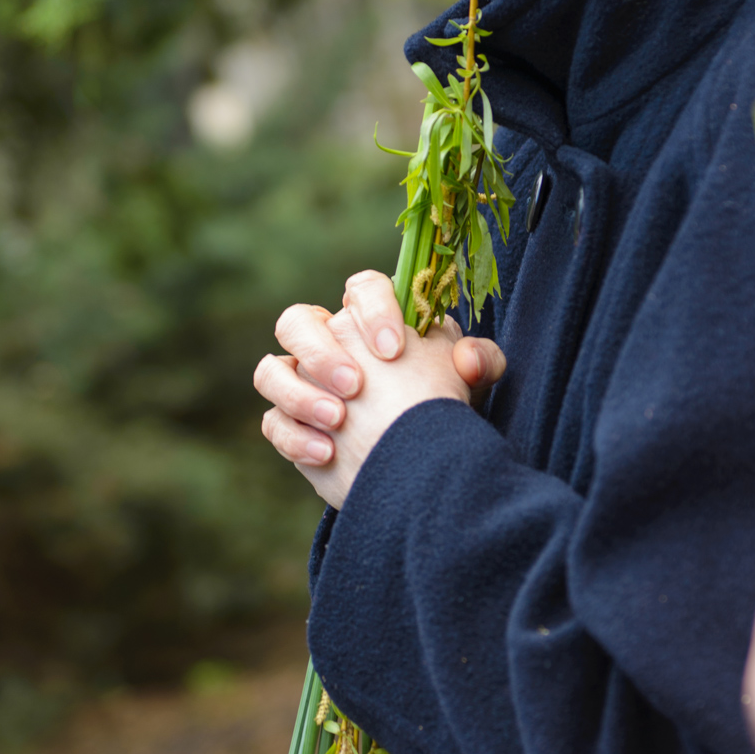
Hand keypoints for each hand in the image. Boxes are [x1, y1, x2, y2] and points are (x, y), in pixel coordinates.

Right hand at [254, 270, 505, 510]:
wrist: (425, 464)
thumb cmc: (445, 410)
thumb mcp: (473, 385)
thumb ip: (482, 361)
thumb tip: (467, 358)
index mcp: (372, 322)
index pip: (361, 289)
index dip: (372, 310)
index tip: (394, 349)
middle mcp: (331, 345)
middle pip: (296, 321)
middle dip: (321, 352)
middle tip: (356, 386)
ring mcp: (305, 385)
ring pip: (272, 370)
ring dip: (298, 393)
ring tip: (339, 420)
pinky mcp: (293, 427)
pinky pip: (273, 423)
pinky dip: (296, 437)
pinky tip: (328, 454)